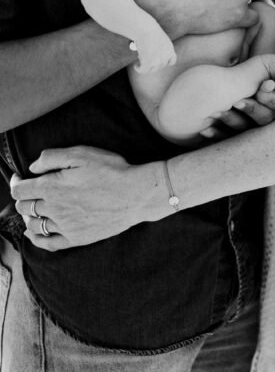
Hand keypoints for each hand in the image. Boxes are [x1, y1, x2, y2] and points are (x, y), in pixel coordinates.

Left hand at [10, 146, 153, 250]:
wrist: (135, 194)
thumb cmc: (111, 170)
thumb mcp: (82, 153)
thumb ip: (53, 157)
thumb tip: (32, 167)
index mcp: (53, 186)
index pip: (20, 190)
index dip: (16, 183)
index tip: (18, 177)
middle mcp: (54, 208)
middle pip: (24, 207)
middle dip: (21, 199)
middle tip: (28, 191)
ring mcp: (64, 226)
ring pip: (34, 225)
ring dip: (28, 216)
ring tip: (32, 208)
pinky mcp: (75, 238)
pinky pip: (48, 244)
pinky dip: (36, 239)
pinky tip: (34, 233)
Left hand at [199, 54, 274, 137]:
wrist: (213, 91)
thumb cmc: (243, 78)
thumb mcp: (262, 67)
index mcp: (273, 104)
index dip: (271, 97)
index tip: (265, 84)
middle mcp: (261, 120)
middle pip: (263, 119)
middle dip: (251, 108)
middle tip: (237, 100)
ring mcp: (245, 131)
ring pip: (242, 130)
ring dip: (230, 120)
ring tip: (216, 111)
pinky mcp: (228, 140)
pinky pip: (224, 141)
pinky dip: (215, 135)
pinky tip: (205, 129)